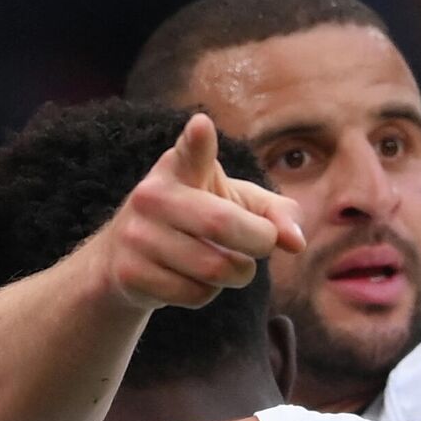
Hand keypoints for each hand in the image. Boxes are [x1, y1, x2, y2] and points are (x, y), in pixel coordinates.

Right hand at [87, 114, 303, 310]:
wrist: (125, 257)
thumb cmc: (196, 221)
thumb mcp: (235, 204)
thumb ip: (275, 214)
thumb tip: (296, 243)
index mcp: (179, 167)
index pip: (191, 151)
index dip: (197, 141)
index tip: (201, 126)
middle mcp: (152, 195)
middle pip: (221, 224)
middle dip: (258, 241)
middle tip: (263, 244)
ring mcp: (136, 236)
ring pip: (214, 268)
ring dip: (237, 274)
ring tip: (227, 263)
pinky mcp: (129, 274)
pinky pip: (195, 294)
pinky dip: (209, 293)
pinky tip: (193, 279)